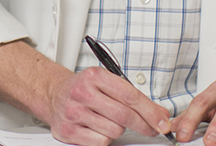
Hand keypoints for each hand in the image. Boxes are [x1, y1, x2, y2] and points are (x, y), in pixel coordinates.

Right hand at [42, 67, 172, 145]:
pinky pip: (100, 142)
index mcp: (94, 76)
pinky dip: (104, 138)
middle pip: (124, 116)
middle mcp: (82, 92)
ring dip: (118, 130)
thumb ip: (133, 97)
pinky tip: (98, 129)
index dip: (150, 111)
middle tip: (152, 129)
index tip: (162, 122)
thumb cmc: (84, 89)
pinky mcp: (68, 130)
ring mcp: (73, 112)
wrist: (53, 94)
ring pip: (114, 130)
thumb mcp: (107, 83)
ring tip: (110, 121)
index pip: (129, 95)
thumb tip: (161, 114)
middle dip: (143, 125)